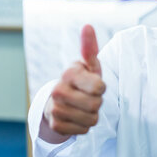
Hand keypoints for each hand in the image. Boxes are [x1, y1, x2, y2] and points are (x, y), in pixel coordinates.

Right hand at [40, 24, 105, 142]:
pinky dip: (84, 126)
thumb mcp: (88, 65)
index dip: (101, 87)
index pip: (99, 87)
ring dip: (91, 115)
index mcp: (69, 73)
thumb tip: (88, 26)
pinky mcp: (56, 126)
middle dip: (97, 103)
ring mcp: (55, 109)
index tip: (93, 84)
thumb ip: (90, 48)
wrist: (59, 102)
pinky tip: (76, 118)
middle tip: (88, 97)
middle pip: (96, 104)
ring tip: (82, 107)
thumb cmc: (81, 81)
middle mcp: (58, 90)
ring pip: (91, 119)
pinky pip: (84, 130)